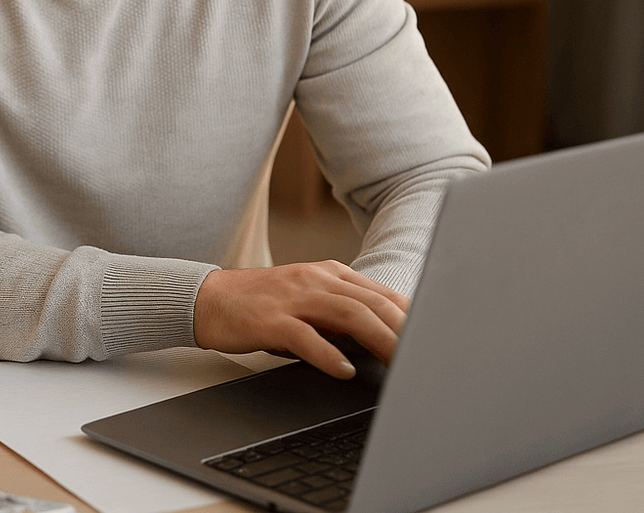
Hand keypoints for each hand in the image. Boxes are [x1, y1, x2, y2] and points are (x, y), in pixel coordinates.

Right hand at [192, 260, 409, 378]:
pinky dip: (329, 354)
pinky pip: (305, 336)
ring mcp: (292, 297)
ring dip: (380, 341)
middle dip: (406, 332)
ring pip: (348, 315)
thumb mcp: (306, 302)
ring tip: (400, 366)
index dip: (413, 317)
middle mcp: (314, 280)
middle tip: (428, 359)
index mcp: (328, 274)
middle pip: (372, 303)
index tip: (436, 340)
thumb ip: (342, 315)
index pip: (382, 294)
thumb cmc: (260, 306)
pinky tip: (345, 371)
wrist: (207, 299)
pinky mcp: (269, 319)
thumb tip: (383, 342)